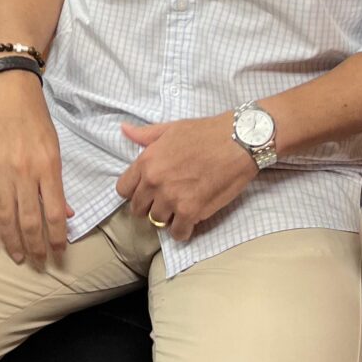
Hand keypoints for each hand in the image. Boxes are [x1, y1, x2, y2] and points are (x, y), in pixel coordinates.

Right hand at [0, 67, 72, 268]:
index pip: (54, 211)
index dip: (56, 237)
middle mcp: (25, 171)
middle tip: (40, 264)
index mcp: (48, 165)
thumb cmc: (36, 118)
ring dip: (13, 242)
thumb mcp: (55, 147)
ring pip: (7, 216)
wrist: (9, 91)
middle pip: (30, 220)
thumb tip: (65, 214)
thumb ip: (57, 183)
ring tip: (19, 259)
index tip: (59, 252)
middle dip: (36, 247)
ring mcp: (2, 171)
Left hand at [115, 114, 255, 241]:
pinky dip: (183, 230)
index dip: (134, 192)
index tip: (147, 191)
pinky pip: (178, 233)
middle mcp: (155, 182)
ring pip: (157, 222)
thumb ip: (145, 135)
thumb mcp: (171, 128)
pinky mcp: (191, 212)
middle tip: (166, 200)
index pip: (123, 189)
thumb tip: (124, 130)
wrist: (238, 141)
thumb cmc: (206, 132)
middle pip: (138, 209)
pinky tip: (190, 220)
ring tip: (180, 207)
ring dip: (168, 217)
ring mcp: (172, 199)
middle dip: (150, 206)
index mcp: (147, 161)